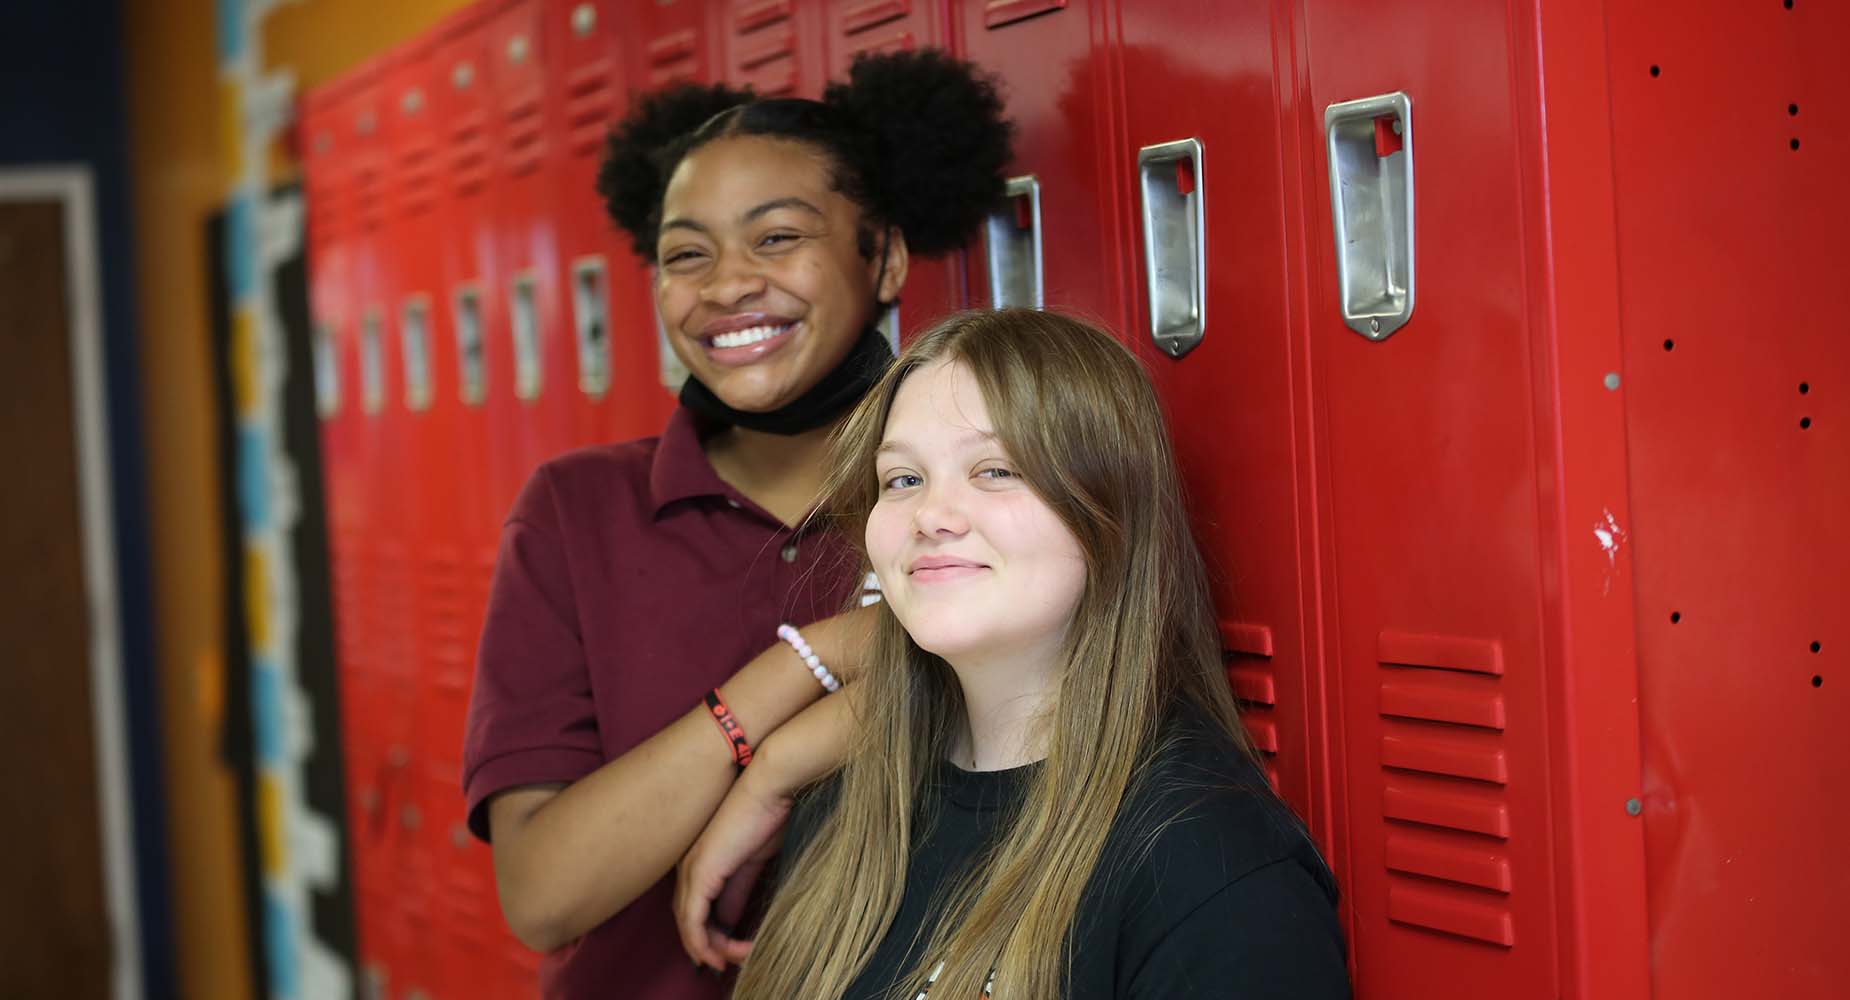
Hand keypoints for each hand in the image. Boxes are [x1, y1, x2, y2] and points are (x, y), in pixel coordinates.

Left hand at [674, 769, 792, 971]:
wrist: (769, 786)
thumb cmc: (767, 815)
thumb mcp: (753, 862)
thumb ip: (738, 889)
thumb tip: (731, 919)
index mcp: (700, 862)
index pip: (695, 908)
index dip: (708, 934)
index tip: (730, 952)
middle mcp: (688, 867)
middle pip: (688, 920)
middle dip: (708, 947)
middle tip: (731, 962)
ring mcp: (691, 869)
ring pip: (688, 925)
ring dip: (709, 949)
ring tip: (734, 960)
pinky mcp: (700, 872)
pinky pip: (692, 920)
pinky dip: (702, 943)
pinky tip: (718, 955)